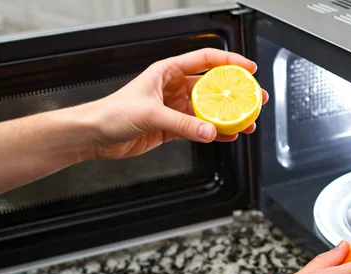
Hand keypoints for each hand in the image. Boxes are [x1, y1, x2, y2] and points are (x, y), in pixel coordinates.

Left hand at [83, 48, 268, 159]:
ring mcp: (174, 108)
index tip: (248, 69)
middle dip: (235, 93)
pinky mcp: (172, 127)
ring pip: (208, 111)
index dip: (229, 62)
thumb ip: (182, 123)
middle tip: (254, 99)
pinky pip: (199, 128)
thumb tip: (208, 131)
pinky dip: (213, 133)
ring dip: (227, 117)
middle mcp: (173, 88)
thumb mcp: (150, 113)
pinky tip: (226, 136)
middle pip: (212, 88)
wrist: (96, 135)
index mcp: (168, 72)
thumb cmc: (112, 112)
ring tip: (247, 122)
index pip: (205, 60)